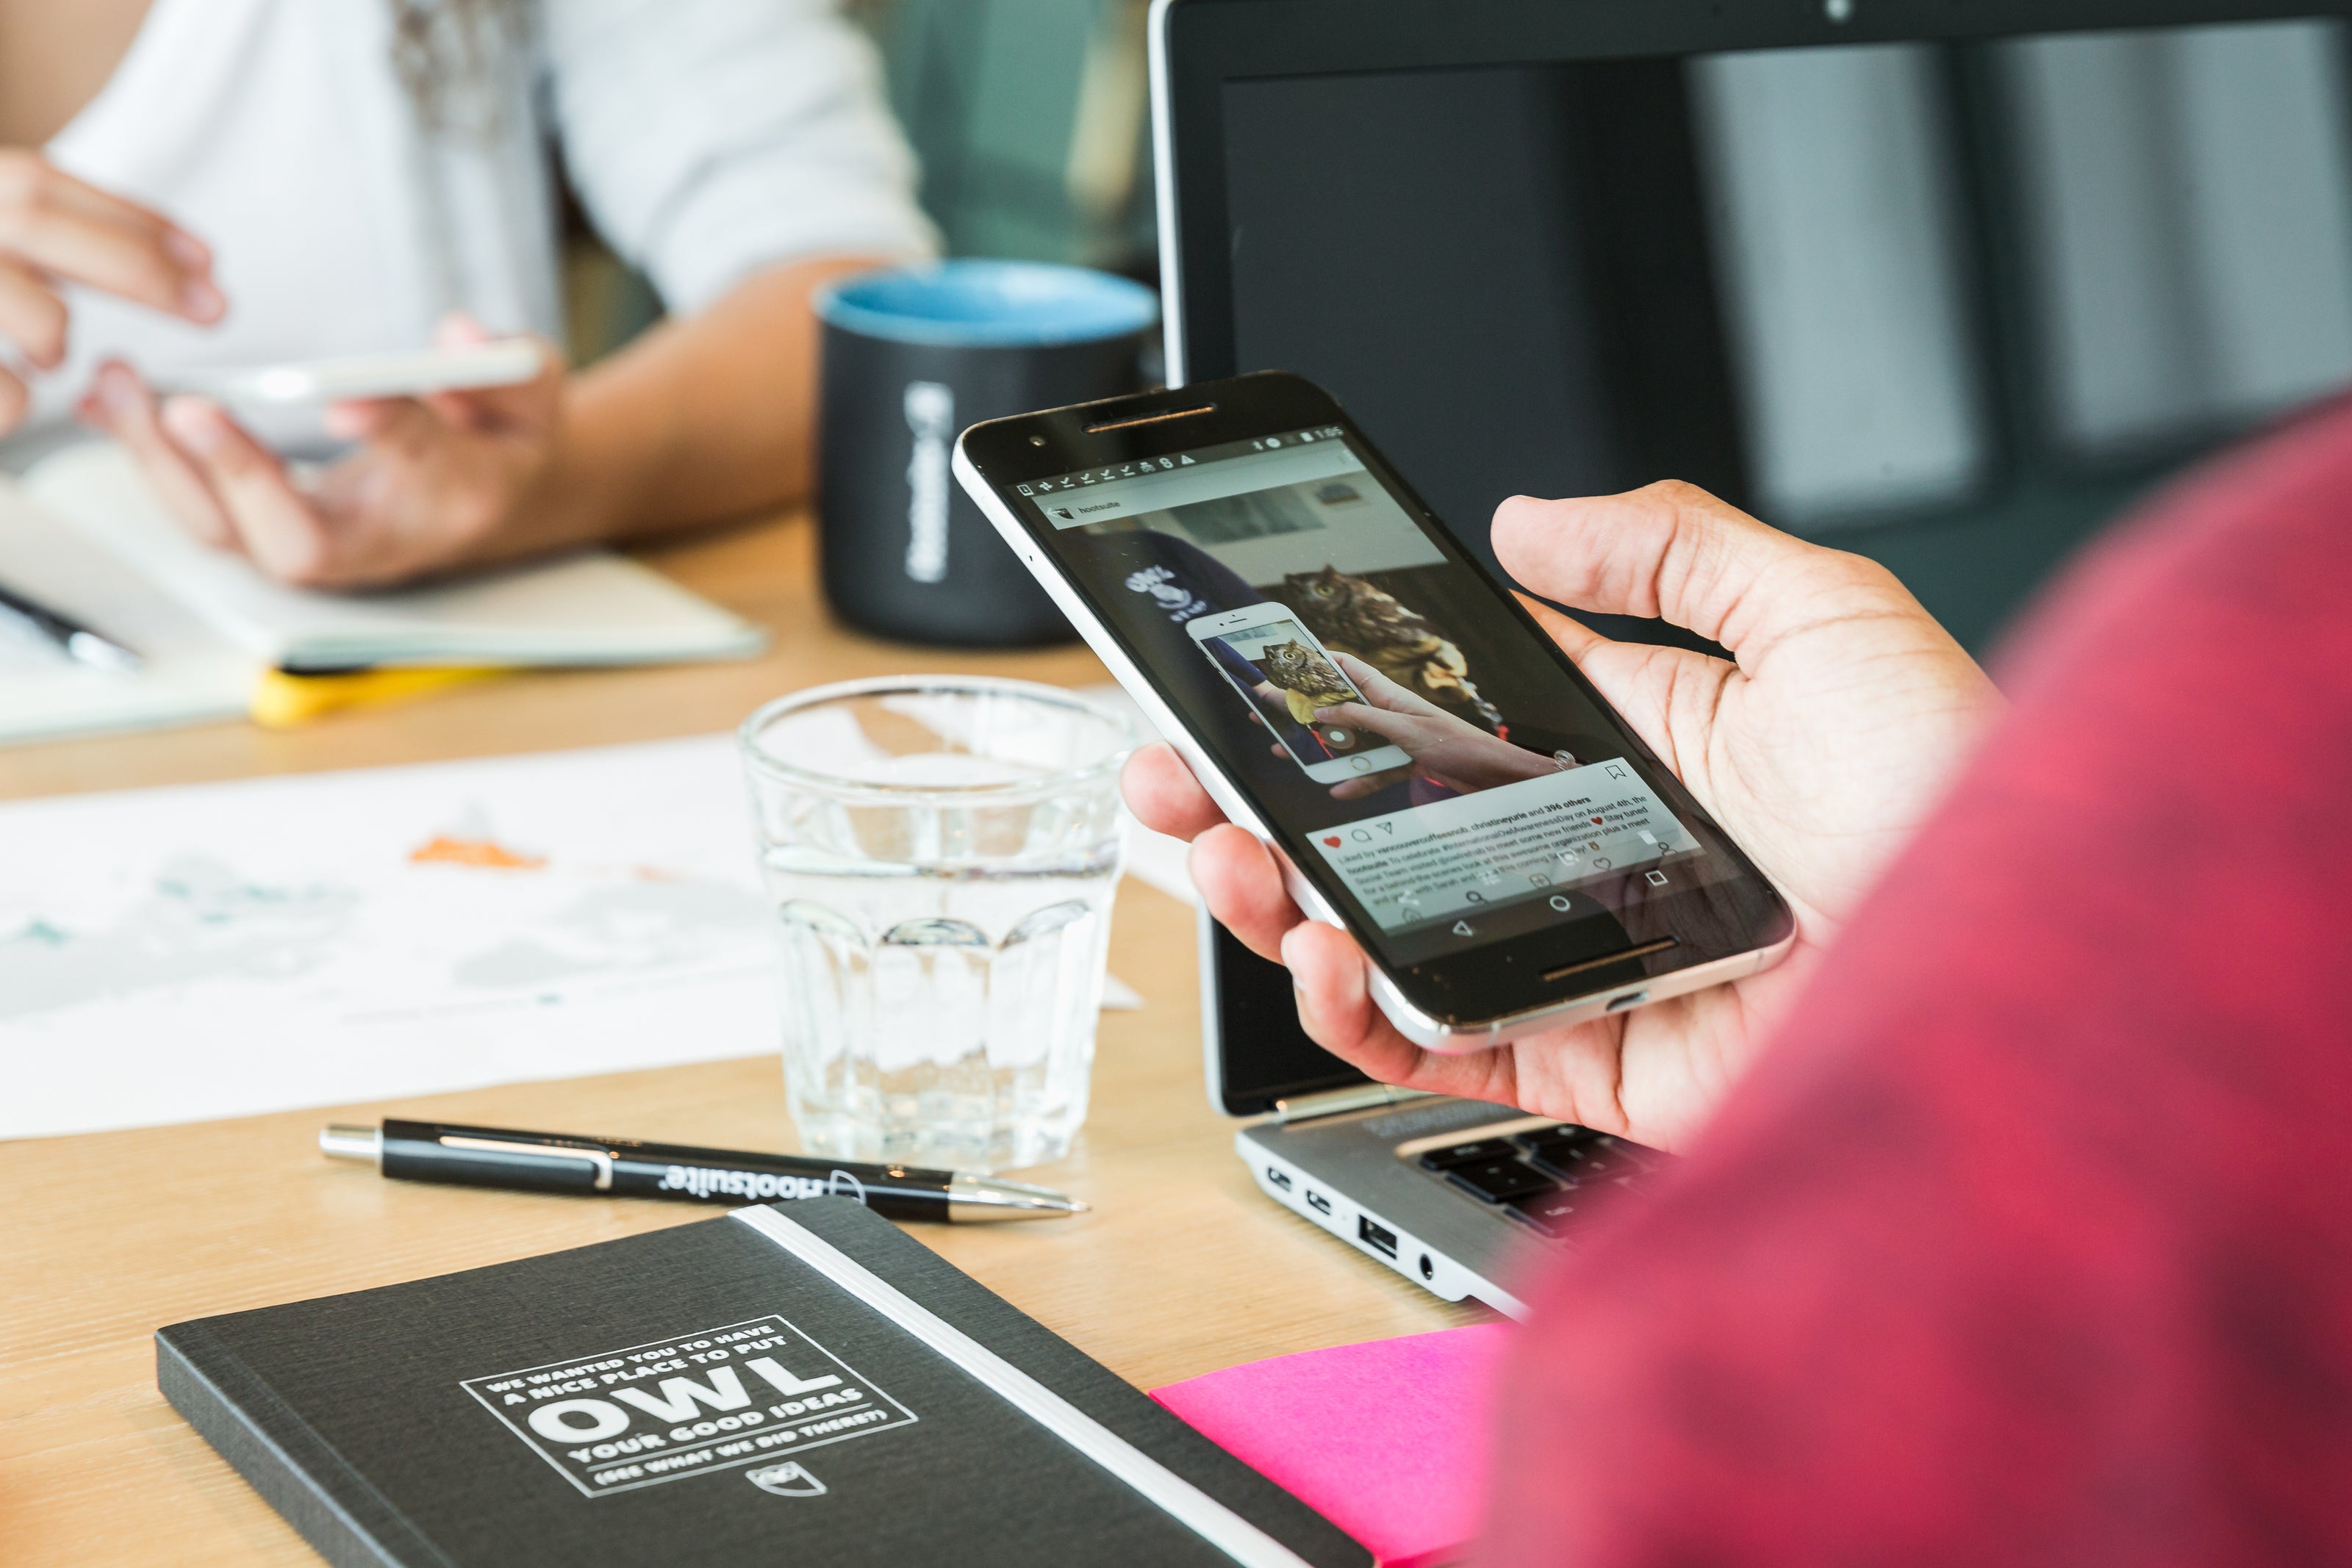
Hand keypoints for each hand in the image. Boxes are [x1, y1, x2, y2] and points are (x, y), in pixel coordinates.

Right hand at [0, 149, 222, 430]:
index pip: (40, 181)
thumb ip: (32, 248)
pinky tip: (15, 401)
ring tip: (58, 354)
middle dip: (136, 266)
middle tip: (208, 311)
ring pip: (6, 288)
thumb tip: (161, 270)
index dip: (133, 220)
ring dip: (52, 324)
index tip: (206, 263)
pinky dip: (11, 399)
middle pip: (32, 214)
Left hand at [82, 315, 569, 588]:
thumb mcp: (530, 388)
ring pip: (232, 537)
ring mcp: (326, 552)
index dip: (389, 430)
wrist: (487, 501)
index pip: (424, 467)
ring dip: (168, 467)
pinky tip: (117, 401)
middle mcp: (385, 541)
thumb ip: (504, 361)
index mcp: (461, 496)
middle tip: (189, 409)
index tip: (347, 396)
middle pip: (299, 545)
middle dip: (239, 478)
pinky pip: (205, 516)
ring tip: (123, 385)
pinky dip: (154, 461)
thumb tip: (460, 334)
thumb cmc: (502, 438)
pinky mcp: (277, 537)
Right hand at [1126, 481, 2004, 1150]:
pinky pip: (1436, 1040)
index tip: (1236, 671)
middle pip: (1374, 828)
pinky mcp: (1582, 1055)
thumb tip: (1527, 516)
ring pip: (1379, 936)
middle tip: (1168, 771)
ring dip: (1272, 894)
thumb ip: (1671, 550)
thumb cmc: (1956, 788)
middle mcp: (1578, 851)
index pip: (1432, 712)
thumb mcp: (1820, 615)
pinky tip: (1318, 949)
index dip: (1325, 697)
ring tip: (1224, 851)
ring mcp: (1569, 956)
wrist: (2028, 963)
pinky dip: (1354, 1008)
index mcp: (1622, 743)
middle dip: (1250, 797)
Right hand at [1309, 653, 1557, 798]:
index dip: (1316, 664)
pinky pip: (1373, 770)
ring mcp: (1395, 738)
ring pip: (1351, 742)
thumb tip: (1322, 711)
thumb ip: (1362, 720)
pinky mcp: (1404, 762)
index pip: (1346, 668)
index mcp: (1389, 694)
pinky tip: (1339, 789)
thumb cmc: (1459, 744)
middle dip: (1306, 713)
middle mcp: (1388, 712)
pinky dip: (1358, 780)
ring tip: (1291, 753)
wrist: (1495, 777)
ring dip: (1324, 750)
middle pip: (1339, 709)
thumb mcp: (1405, 730)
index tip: (1286, 665)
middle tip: (1272, 715)